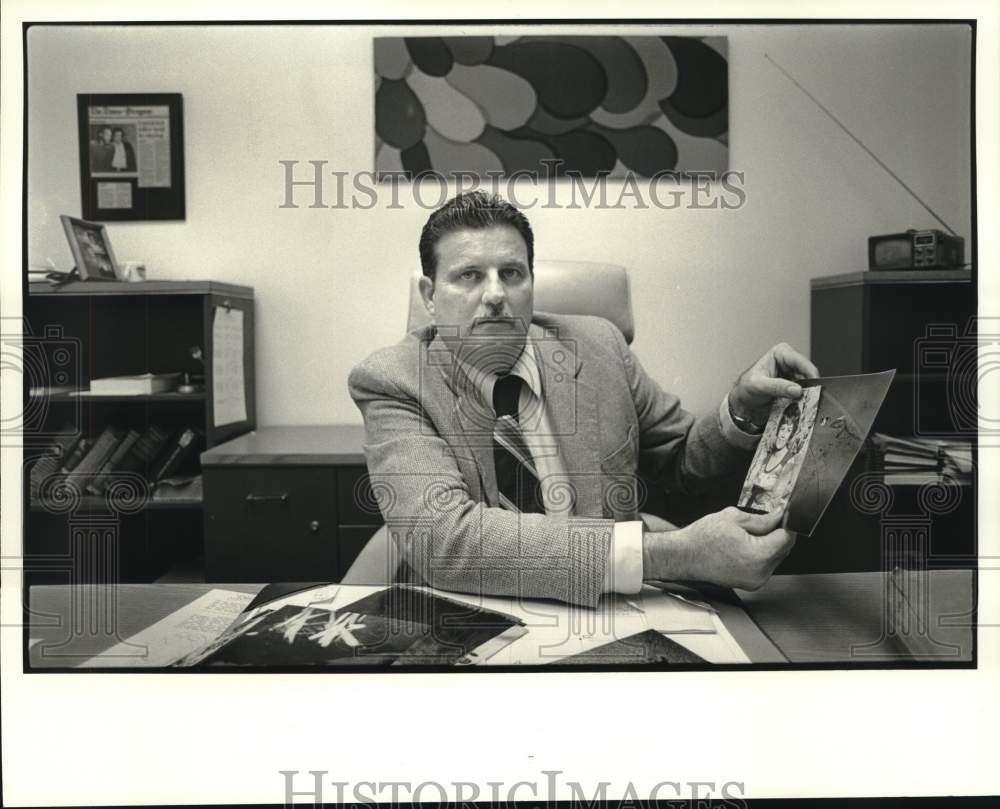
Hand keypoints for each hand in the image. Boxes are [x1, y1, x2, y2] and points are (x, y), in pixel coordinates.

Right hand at [642, 507, 795, 590]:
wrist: (683, 556)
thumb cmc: (702, 538)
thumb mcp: (734, 518)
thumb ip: (762, 519)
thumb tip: (779, 516)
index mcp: (758, 555)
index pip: (787, 538)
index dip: (787, 523)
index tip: (784, 513)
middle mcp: (760, 573)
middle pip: (783, 549)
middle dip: (778, 533)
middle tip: (767, 519)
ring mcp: (755, 581)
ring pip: (775, 557)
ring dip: (770, 544)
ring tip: (750, 534)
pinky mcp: (750, 584)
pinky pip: (765, 566)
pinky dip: (761, 554)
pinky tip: (745, 545)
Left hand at [730, 342, 819, 426]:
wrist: (743, 402)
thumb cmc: (746, 388)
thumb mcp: (759, 386)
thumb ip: (777, 387)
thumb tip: (796, 389)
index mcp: (780, 353)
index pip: (800, 361)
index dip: (810, 373)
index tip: (814, 385)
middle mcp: (788, 362)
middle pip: (807, 373)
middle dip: (809, 385)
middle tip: (809, 397)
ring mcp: (792, 374)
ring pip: (808, 383)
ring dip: (806, 393)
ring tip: (802, 402)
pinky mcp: (794, 386)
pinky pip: (804, 392)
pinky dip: (803, 398)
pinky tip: (799, 404)